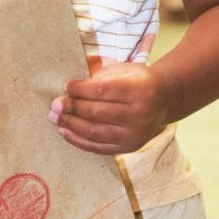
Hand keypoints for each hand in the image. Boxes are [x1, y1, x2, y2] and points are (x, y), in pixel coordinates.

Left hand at [49, 63, 169, 154]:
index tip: (66, 86)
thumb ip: (99, 78)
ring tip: (55, 118)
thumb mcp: (123, 70)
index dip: (80, 90)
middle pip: (97, 113)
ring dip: (70, 125)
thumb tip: (68, 90)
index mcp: (139, 89)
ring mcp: (135, 134)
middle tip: (54, 105)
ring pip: (95, 132)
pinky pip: (98, 147)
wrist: (164, 99)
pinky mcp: (129, 148)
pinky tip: (65, 131)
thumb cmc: (138, 81)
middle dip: (71, 108)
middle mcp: (139, 114)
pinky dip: (78, 140)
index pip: (103, 91)